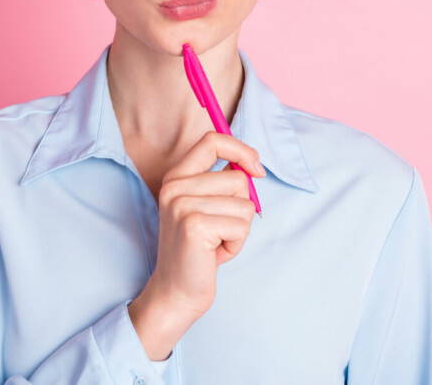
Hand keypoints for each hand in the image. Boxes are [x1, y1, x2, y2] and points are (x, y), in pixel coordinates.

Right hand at [145, 130, 265, 320]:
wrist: (176, 291)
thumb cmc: (199, 250)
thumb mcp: (204, 207)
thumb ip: (220, 183)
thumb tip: (251, 166)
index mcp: (175, 176)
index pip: (212, 141)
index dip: (241, 150)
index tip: (256, 169)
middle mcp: (174, 186)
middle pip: (237, 178)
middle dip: (240, 207)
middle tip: (218, 229)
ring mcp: (182, 204)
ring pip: (244, 204)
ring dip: (239, 229)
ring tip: (216, 242)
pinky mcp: (195, 225)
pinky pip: (241, 226)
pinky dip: (236, 243)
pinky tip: (216, 254)